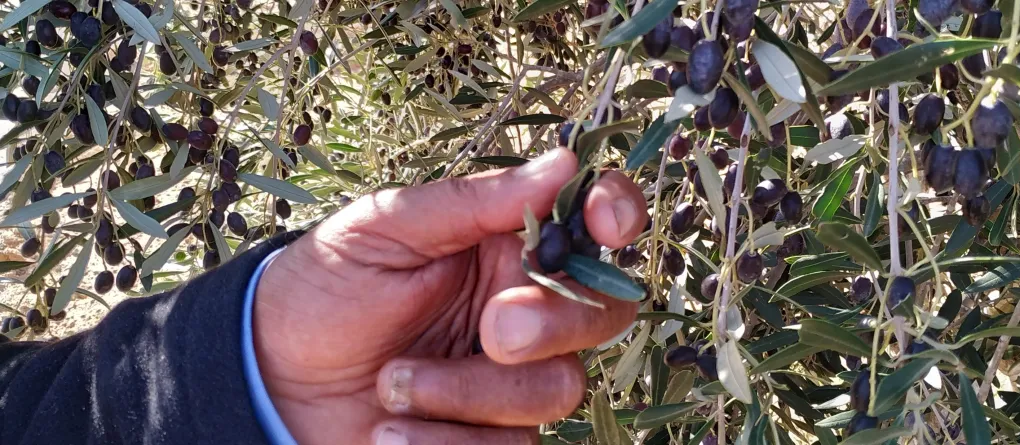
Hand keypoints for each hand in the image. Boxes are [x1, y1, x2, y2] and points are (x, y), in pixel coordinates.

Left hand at [254, 148, 646, 443]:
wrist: (271, 378)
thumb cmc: (325, 288)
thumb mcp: (384, 228)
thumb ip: (471, 202)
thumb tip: (562, 163)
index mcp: (504, 245)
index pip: (591, 223)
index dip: (616, 213)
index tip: (605, 221)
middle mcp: (522, 307)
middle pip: (602, 312)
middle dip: (555, 321)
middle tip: (493, 329)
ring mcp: (510, 377)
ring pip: (556, 389)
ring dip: (469, 392)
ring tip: (392, 385)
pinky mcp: (489, 437)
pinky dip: (445, 443)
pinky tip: (387, 432)